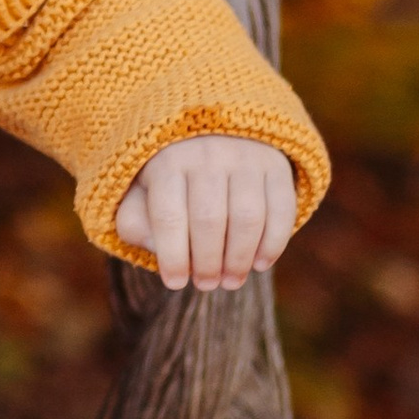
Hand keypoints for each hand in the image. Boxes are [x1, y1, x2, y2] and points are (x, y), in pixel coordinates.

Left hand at [114, 135, 296, 292]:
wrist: (211, 132)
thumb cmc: (170, 175)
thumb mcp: (140, 191)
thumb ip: (136, 222)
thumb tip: (159, 251)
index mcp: (167, 161)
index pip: (168, 216)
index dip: (173, 257)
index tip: (175, 283)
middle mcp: (207, 154)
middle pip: (209, 219)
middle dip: (208, 263)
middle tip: (206, 285)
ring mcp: (246, 157)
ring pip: (247, 217)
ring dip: (240, 258)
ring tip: (231, 282)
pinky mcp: (276, 165)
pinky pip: (281, 209)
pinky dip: (273, 243)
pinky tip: (260, 264)